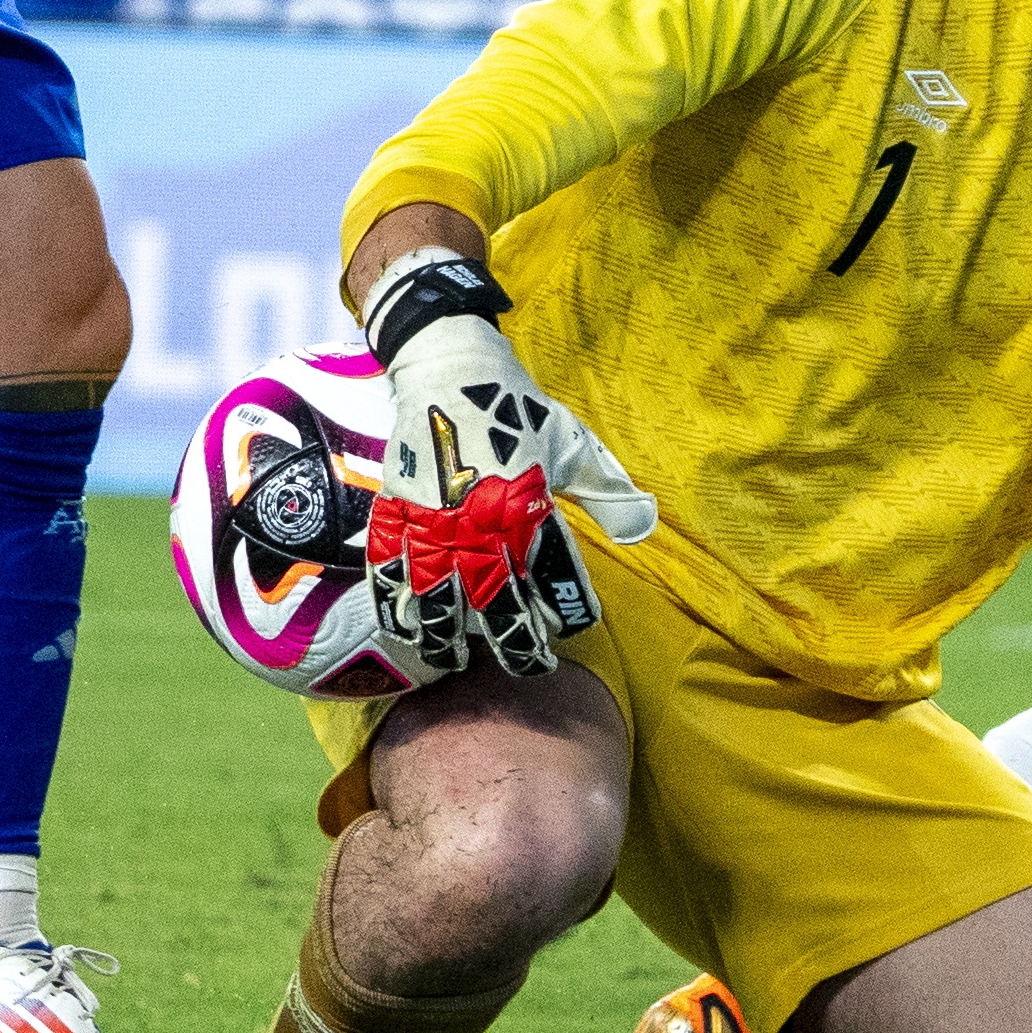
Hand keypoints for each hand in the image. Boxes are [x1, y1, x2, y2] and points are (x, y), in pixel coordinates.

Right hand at [363, 257, 657, 680]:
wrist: (451, 366)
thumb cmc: (517, 409)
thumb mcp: (574, 445)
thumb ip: (607, 491)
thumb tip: (644, 528)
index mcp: (527, 504)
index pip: (549, 578)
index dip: (561, 613)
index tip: (566, 633)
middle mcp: (479, 520)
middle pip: (494, 602)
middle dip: (512, 642)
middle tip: (526, 666)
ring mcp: (432, 518)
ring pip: (436, 597)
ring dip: (445, 636)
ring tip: (453, 661)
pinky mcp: (397, 509)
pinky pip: (388, 567)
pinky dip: (392, 602)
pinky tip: (403, 627)